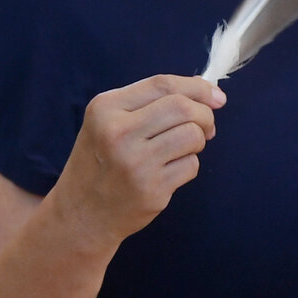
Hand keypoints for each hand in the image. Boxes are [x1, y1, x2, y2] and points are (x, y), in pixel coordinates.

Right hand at [50, 74, 222, 248]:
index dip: (197, 87)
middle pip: (183, 108)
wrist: (81, 212)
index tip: (216, 96)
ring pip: (192, 136)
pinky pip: (190, 165)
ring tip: (182, 148)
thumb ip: (149, 102)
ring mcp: (135, 163)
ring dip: (198, 141)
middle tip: (206, 126)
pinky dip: (187, 165)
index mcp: (105, 108)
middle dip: (204, 115)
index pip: (163, 85)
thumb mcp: (107, 121)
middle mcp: (118, 132)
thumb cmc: (101, 160)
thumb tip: (209, 93)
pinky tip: (168, 171)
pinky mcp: (151, 189)